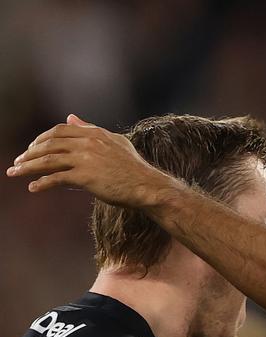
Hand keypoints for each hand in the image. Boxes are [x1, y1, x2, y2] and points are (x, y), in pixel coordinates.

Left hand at [6, 114, 172, 206]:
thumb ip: (90, 129)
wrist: (147, 187)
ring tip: (15, 172)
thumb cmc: (134, 169)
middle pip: (49, 144)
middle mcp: (87, 143)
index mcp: (93, 133)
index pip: (59, 132)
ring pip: (49, 160)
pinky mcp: (86, 177)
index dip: (41, 139)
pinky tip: (33, 188)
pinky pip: (57, 178)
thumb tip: (71, 118)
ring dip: (29, 166)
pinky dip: (43, 183)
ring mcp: (86, 159)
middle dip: (30, 152)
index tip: (32, 148)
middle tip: (18, 161)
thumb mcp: (114, 142)